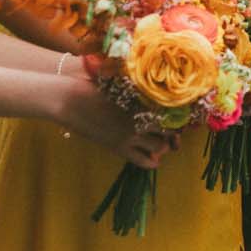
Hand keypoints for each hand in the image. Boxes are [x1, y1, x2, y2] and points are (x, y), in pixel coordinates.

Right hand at [54, 78, 172, 168]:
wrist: (71, 100)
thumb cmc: (94, 88)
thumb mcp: (122, 88)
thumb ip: (139, 96)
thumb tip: (154, 98)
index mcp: (144, 101)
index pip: (173, 113)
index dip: (178, 119)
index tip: (178, 121)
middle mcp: (141, 118)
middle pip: (170, 131)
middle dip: (173, 135)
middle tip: (171, 136)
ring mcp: (131, 134)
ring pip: (160, 147)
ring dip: (162, 147)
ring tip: (160, 146)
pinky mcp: (118, 147)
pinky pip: (143, 161)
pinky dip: (152, 162)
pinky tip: (154, 160)